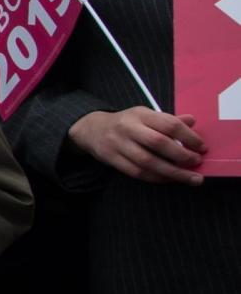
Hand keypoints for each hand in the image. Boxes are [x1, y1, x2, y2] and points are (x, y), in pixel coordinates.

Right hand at [70, 107, 207, 184]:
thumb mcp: (146, 116)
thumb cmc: (127, 123)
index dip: (189, 137)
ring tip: (190, 178)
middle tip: (197, 163)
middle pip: (158, 143)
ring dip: (172, 172)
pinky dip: (156, 178)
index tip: (202, 148)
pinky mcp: (111, 159)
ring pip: (148, 161)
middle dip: (181, 156)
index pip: (168, 124)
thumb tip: (192, 121)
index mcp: (140, 114)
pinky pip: (137, 172)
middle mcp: (128, 127)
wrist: (92, 129)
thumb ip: (168, 120)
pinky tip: (169, 179)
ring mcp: (118, 144)